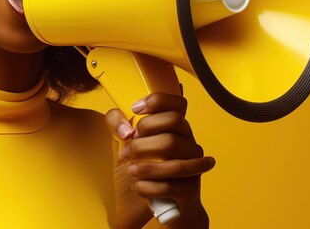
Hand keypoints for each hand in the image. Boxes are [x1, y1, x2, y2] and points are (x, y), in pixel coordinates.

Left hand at [106, 92, 214, 228]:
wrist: (143, 209)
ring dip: (144, 164)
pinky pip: (169, 185)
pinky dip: (146, 187)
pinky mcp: (190, 190)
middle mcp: (188, 142)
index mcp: (174, 127)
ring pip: (173, 153)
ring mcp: (193, 165)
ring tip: (130, 170)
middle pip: (173, 122)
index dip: (158, 100)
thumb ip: (116, 124)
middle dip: (143, 136)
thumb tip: (126, 129)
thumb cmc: (138, 169)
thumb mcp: (121, 143)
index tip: (135, 109)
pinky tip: (138, 187)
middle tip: (129, 150)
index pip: (178, 103)